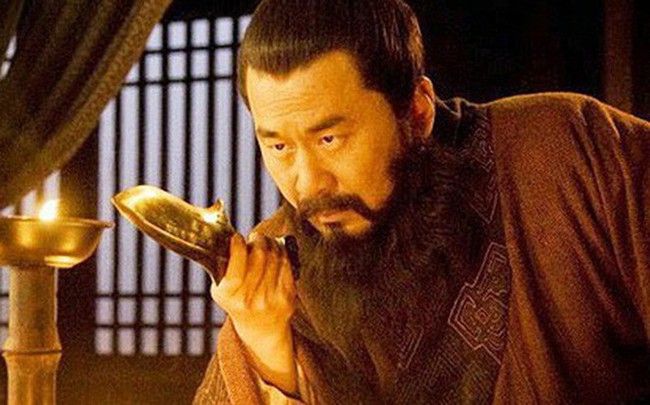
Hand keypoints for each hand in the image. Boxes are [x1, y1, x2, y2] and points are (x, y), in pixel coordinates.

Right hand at [210, 232, 297, 391]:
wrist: (261, 328)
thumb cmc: (238, 300)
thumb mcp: (222, 289)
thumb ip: (223, 267)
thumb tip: (227, 237)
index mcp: (229, 295)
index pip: (237, 264)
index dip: (239, 246)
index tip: (237, 238)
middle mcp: (250, 299)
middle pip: (260, 256)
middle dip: (259, 240)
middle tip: (256, 238)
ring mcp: (270, 299)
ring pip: (276, 257)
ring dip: (272, 243)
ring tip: (267, 242)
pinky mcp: (287, 297)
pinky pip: (287, 265)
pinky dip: (283, 253)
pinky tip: (277, 251)